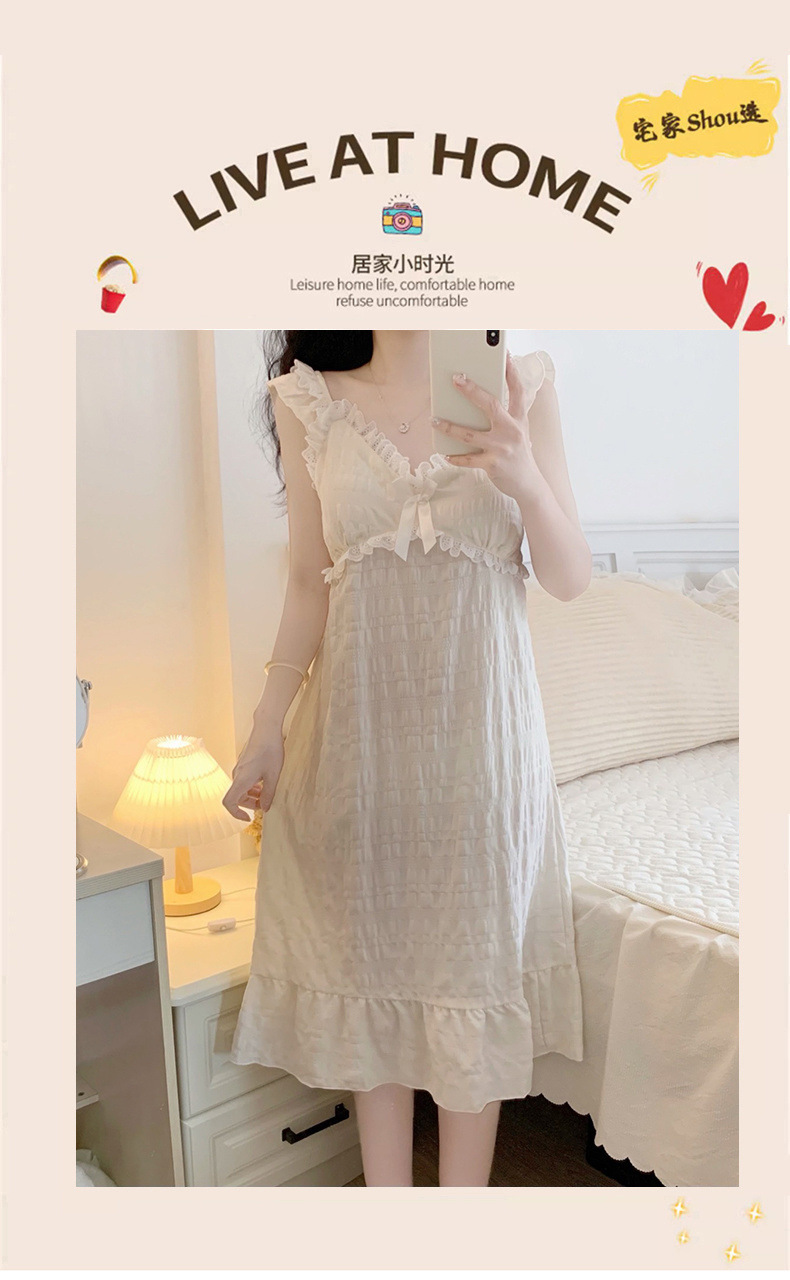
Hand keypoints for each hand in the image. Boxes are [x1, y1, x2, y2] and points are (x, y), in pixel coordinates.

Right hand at [222, 730, 284, 819]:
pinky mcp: (243, 763)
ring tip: (267, 793)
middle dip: (249, 804)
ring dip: (252, 795)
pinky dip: (252, 786)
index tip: (249, 818)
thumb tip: (264, 809)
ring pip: (241, 788)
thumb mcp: (273, 775)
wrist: (266, 728)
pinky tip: (265, 782)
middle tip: (265, 804)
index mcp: (242, 779)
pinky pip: (243, 780)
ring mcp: (239, 768)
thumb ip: (268, 794)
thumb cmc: (270, 750)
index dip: (236, 814)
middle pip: (237, 797)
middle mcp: (237, 775)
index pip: (229, 802)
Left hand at [433, 352, 538, 502]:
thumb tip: (478, 402)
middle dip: (471, 390)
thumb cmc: (519, 454)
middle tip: (456, 379)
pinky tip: (445, 453)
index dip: (512, 372)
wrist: (529, 484)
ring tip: (435, 420)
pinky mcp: (492, 464)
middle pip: (490, 405)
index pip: (517, 391)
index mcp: (519, 419)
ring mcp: (501, 448)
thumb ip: (505, 417)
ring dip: (449, 427)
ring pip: (469, 434)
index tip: (505, 356)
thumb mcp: (518, 431)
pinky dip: (455, 457)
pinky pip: (468, 459)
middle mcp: (511, 431)